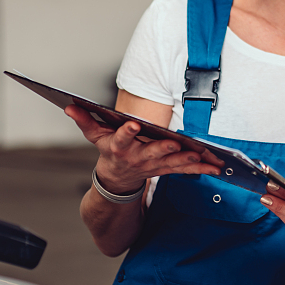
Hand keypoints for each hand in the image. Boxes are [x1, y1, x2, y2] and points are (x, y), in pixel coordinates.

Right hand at [65, 105, 221, 193]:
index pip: (121, 139)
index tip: (134, 125)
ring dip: (186, 159)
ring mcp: (153, 166)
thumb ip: (84, 120)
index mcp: (119, 148)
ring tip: (200, 154)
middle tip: (175, 143)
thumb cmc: (109, 150)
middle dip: (163, 148)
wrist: (117, 179)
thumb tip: (69, 105)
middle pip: (151, 153)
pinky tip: (216, 166)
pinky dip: (201, 168)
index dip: (127, 133)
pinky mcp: (166, 170)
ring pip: (171, 163)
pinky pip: (185, 170)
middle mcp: (137, 158)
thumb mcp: (94, 135)